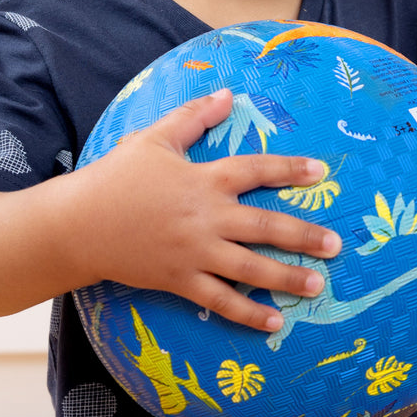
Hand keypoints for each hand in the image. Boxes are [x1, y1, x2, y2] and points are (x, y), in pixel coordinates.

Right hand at [73, 88, 342, 332]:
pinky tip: (274, 323)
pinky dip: (247, 313)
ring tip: (318, 284)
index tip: (321, 172)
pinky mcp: (180, 280)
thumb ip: (195, 116)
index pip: (256, 171)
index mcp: (204, 179)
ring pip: (250, 269)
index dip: (290, 170)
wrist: (79, 224)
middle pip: (265, 226)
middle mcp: (207, 217)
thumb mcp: (155, 138)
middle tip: (336, 244)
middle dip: (304, 235)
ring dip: (286, 277)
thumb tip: (227, 94)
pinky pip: (220, 301)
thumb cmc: (118, 176)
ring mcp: (195, 252)